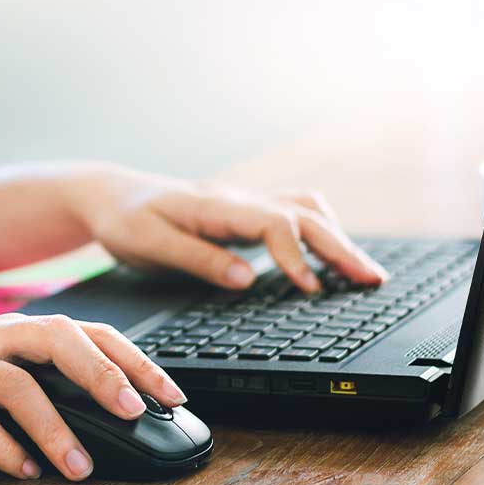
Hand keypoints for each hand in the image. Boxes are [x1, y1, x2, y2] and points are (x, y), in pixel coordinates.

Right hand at [0, 313, 186, 480]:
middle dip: (102, 374)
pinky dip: (3, 447)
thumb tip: (111, 416)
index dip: (133, 359)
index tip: (169, 393)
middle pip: (58, 340)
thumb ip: (45, 385)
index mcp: (17, 330)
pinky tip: (25, 471)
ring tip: (79, 466)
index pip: (88, 332)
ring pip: (17, 384)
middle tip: (134, 412)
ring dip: (55, 427)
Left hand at [65, 164, 387, 292]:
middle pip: (303, 215)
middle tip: (372, 279)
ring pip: (305, 210)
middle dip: (340, 248)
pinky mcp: (242, 212)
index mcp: (215, 205)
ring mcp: (243, 202)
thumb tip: (246, 279)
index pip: (273, 223)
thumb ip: (197, 259)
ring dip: (337, 237)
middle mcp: (237, 199)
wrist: (111, 195)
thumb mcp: (149, 244)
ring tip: (362, 269)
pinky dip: (319, 230)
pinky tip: (328, 251)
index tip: (312, 289)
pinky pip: (292, 213)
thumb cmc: (125, 219)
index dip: (297, 256)